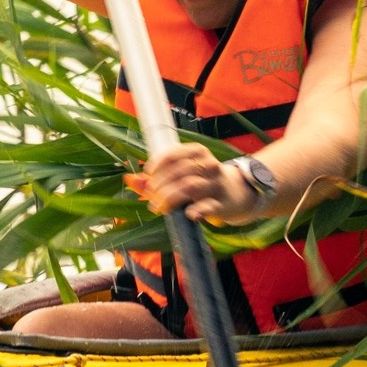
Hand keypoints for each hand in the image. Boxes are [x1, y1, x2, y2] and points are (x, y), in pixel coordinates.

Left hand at [139, 143, 256, 223]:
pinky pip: (209, 206)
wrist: (236, 194)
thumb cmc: (202, 182)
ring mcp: (216, 184)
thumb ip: (155, 177)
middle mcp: (209, 165)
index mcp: (198, 152)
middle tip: (151, 197)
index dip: (157, 164)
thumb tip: (129, 179)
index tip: (148, 175)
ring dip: (170, 197)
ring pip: (190, 186)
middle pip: (179, 172)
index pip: (174, 154)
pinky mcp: (222, 203)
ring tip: (159, 207)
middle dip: (160, 185)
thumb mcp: (182, 174)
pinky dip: (197, 210)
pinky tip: (188, 214)